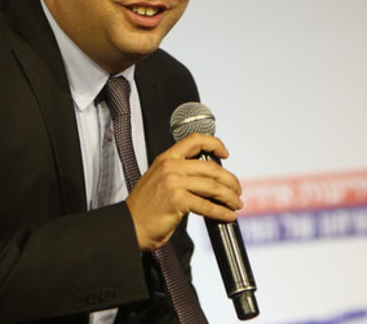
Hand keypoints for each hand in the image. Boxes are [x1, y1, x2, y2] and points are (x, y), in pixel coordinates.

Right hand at [125, 133, 242, 251]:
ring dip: (229, 196)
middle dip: (229, 180)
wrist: (130, 227)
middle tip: (237, 190)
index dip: (214, 143)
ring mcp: (173, 182)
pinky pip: (207, 205)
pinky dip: (221, 211)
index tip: (225, 153)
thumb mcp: (158, 181)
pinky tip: (227, 215)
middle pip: (211, 167)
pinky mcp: (177, 200)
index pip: (194, 140)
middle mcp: (169, 167)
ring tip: (236, 204)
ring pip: (212, 186)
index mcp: (165, 159)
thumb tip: (207, 178)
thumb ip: (178, 174)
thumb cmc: (144, 209)